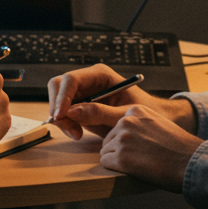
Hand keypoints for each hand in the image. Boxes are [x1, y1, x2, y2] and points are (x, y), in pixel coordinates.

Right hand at [48, 64, 194, 139]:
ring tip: (77, 134)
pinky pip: (63, 112)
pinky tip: (78, 133)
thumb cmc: (144, 113)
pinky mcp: (79, 106)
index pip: (71, 79)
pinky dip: (66, 124)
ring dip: (62, 119)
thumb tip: (73, 112)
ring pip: (57, 100)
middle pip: (58, 86)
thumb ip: (100, 112)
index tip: (60, 116)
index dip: (62, 96)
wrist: (150, 123)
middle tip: (69, 129)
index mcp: (99, 74)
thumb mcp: (124, 114)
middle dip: (58, 108)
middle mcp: (87, 80)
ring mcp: (82, 92)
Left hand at [98, 104, 203, 190]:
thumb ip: (140, 124)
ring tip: (138, 164)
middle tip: (139, 158)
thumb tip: (124, 134)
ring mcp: (123, 139)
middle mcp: (126, 121)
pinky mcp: (121, 158)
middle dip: (119, 150)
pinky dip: (116, 169)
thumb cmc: (178, 147)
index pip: (117, 125)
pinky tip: (132, 170)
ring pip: (106, 151)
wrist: (190, 162)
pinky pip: (106, 163)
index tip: (138, 147)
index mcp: (136, 110)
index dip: (125, 140)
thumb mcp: (158, 123)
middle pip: (109, 138)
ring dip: (118, 160)